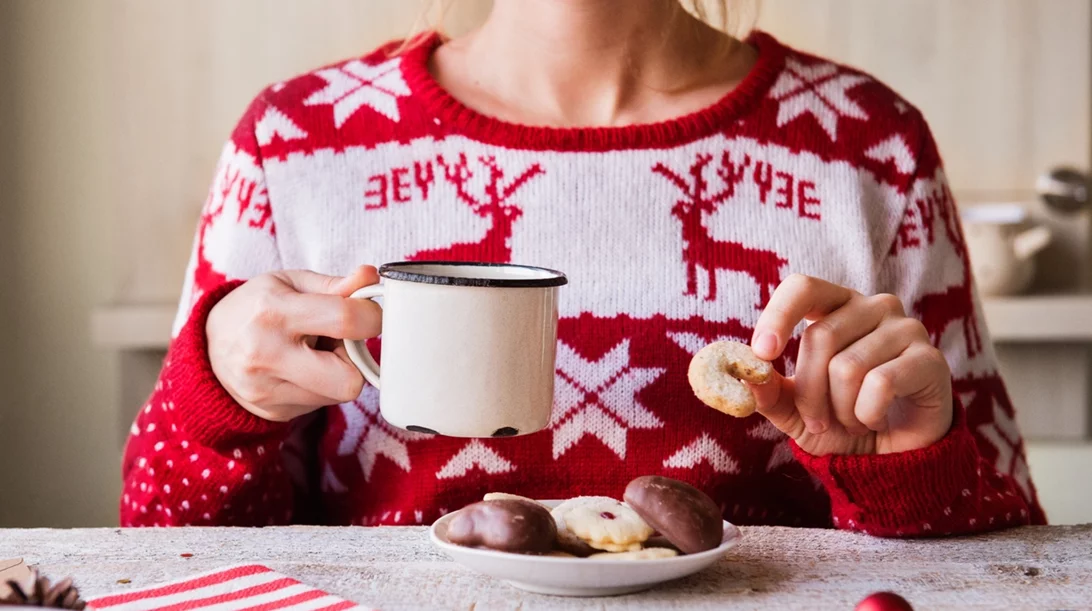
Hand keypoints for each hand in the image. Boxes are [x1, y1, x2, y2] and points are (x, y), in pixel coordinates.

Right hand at [207, 265, 380, 421]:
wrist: (207, 348)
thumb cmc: (256, 308)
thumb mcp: (289, 283)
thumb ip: (334, 284)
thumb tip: (370, 278)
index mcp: (274, 312)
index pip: (346, 320)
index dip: (372, 317)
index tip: (368, 314)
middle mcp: (268, 355)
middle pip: (350, 380)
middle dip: (356, 360)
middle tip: (341, 343)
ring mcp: (268, 390)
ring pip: (340, 394)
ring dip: (339, 373)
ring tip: (314, 354)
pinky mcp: (273, 412)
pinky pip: (322, 404)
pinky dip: (322, 387)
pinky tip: (302, 370)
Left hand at [748, 274, 952, 454]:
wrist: (894, 458)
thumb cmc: (841, 423)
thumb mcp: (795, 412)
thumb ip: (770, 392)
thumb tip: (744, 376)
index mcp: (835, 307)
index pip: (803, 287)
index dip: (778, 315)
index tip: (762, 353)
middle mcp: (873, 306)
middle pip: (820, 337)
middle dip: (810, 392)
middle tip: (819, 420)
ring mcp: (906, 328)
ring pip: (848, 366)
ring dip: (842, 410)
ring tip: (854, 420)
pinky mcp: (930, 359)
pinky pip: (882, 384)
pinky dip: (868, 414)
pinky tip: (877, 420)